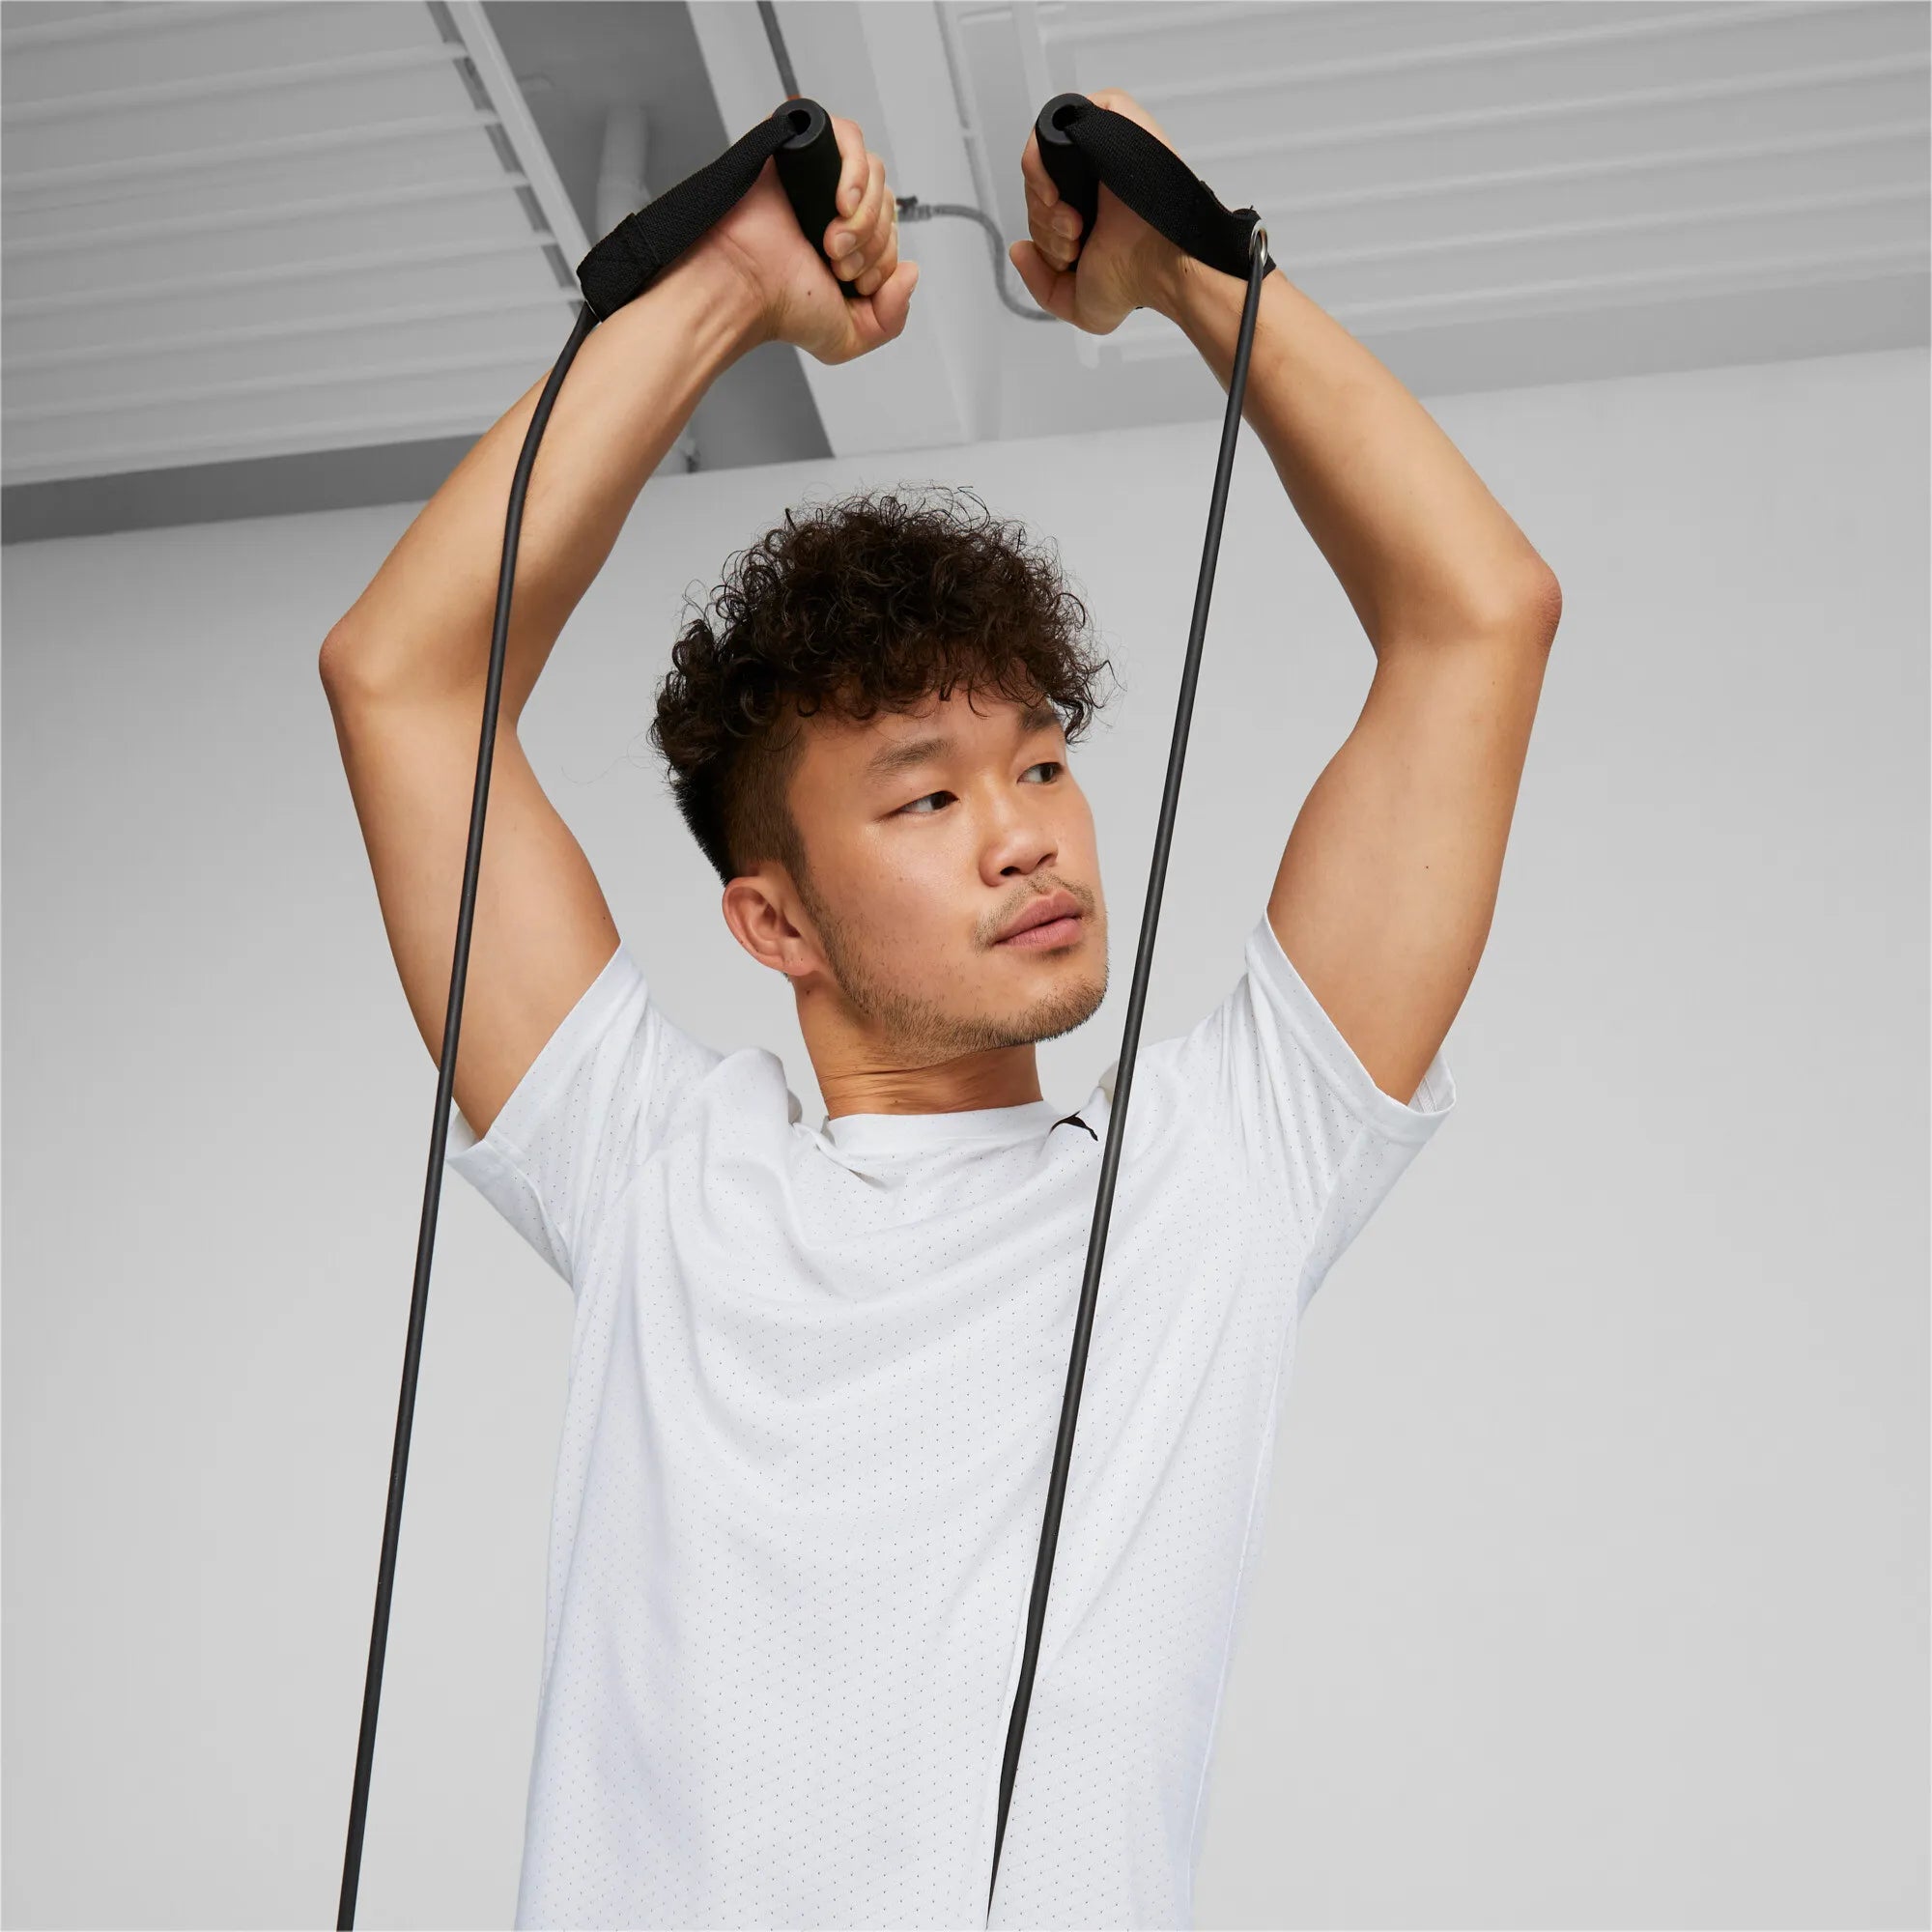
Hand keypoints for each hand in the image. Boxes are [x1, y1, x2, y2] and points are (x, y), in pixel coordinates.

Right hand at [690, 106, 917, 365]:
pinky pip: (848, 135)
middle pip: (887, 202)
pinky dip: (856, 171)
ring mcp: (819, 174)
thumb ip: (891, 317)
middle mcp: (835, 205)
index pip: (892, 231)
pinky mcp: (801, 145)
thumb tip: (911, 273)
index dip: (884, 258)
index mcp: (848, 240)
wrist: (744, 286)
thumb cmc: (782, 307)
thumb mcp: (850, 335)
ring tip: (832, 241)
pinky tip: (842, 203)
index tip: (854, 281)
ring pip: (874, 173)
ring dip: (864, 216)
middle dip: (872, 242)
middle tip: (837, 263)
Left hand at [1008, 89, 1185, 332]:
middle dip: (1045, 222)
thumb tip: (1018, 250)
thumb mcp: (1073, 302)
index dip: (1043, 233)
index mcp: (1087, 207)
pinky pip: (1058, 118)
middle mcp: (1092, 176)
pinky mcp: (1109, 120)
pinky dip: (1042, 158)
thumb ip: (1039, 284)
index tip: (1069, 253)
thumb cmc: (1130, 283)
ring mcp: (1100, 146)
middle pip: (1036, 185)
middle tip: (1075, 238)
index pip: (1041, 206)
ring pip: (1040, 158)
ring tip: (1076, 224)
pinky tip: (1057, 193)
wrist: (1156, 265)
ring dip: (1044, 202)